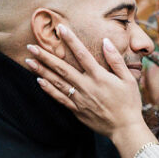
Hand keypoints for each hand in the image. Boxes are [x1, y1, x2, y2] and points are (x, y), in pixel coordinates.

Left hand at [24, 26, 143, 138]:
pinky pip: (59, 98)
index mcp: (99, 77)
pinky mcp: (77, 110)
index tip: (60, 28)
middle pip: (62, 68)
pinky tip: (39, 81)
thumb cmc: (129, 103)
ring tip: (29, 61)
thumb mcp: (129, 80)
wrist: (125, 129)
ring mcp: (79, 99)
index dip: (70, 40)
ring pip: (57, 82)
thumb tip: (106, 42)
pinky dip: (48, 89)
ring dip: (42, 71)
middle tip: (31, 47)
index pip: (82, 54)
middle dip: (45, 56)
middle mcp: (86, 86)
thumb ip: (116, 60)